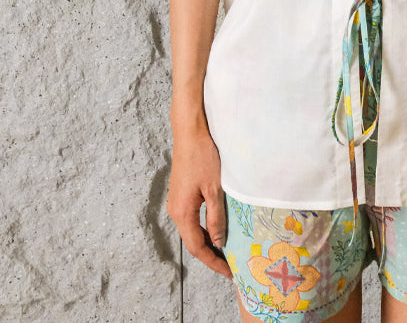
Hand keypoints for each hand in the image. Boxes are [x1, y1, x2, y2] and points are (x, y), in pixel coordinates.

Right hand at [166, 122, 231, 277]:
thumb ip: (216, 218)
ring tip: (225, 250)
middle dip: (210, 255)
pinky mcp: (180, 194)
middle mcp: (175, 211)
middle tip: (230, 265)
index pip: (197, 248)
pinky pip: (191, 219)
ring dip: (207, 242)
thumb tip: (218, 242)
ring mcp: (176, 202)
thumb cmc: (203, 158)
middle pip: (192, 242)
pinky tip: (216, 228)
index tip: (229, 273)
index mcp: (182, 213)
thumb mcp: (214, 189)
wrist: (190, 133)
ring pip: (191, 230)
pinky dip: (203, 229)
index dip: (213, 263)